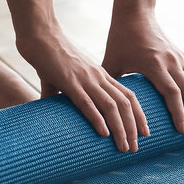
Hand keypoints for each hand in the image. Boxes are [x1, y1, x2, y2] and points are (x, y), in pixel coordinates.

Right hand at [16, 23, 147, 151]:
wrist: (39, 35)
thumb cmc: (49, 55)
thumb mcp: (62, 76)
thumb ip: (60, 92)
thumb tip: (49, 105)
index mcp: (100, 75)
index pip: (128, 96)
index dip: (139, 115)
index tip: (144, 132)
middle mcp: (98, 77)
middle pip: (125, 104)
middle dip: (133, 128)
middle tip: (136, 148)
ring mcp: (85, 79)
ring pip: (111, 106)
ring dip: (121, 129)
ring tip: (124, 147)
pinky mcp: (69, 82)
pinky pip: (87, 102)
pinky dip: (98, 119)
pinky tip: (104, 134)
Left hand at [102, 15, 183, 140]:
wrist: (136, 13)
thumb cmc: (120, 39)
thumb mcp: (111, 62)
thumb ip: (109, 86)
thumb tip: (100, 110)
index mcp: (153, 63)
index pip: (172, 92)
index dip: (179, 113)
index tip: (182, 131)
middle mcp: (171, 61)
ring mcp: (180, 58)